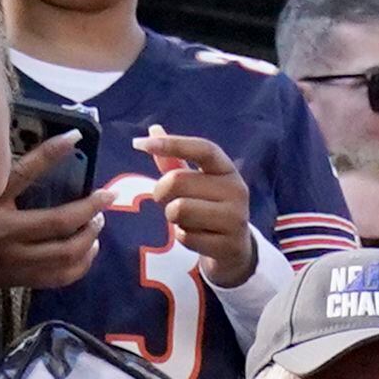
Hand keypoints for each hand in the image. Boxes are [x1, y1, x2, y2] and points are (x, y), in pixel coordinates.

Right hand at [0, 143, 105, 306]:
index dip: (52, 153)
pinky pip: (61, 276)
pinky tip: (89, 250)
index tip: (75, 137)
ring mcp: (15, 259)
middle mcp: (4, 232)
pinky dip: (81, 264)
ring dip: (90, 237)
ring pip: (66, 253)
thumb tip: (20, 155)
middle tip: (107, 195)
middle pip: (59, 222)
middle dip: (90, 208)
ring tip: (98, 221)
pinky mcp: (21, 278)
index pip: (25, 172)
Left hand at [144, 130, 254, 290]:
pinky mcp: (229, 245)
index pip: (203, 149)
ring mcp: (236, 219)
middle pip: (178, 181)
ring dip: (172, 216)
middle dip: (161, 192)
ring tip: (183, 220)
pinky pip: (187, 237)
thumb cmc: (208, 208)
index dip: (173, 144)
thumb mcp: (196, 182)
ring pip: (180, 210)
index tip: (141, 144)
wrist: (235, 249)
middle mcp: (237, 191)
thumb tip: (154, 129)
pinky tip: (195, 237)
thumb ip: (175, 159)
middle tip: (165, 200)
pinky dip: (182, 237)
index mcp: (227, 170)